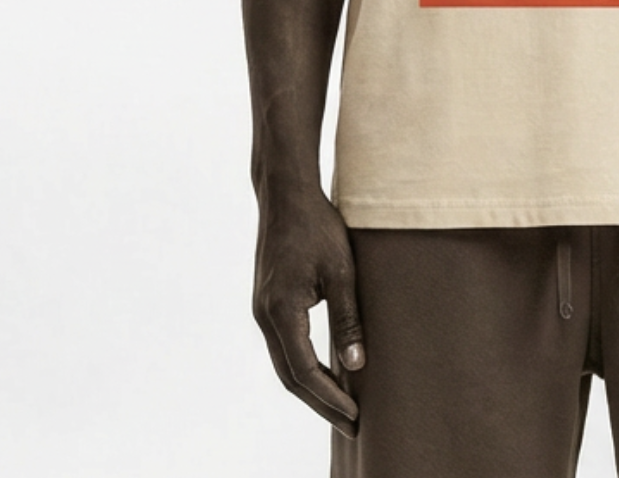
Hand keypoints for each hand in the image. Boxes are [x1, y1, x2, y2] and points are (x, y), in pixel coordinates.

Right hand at [252, 188, 364, 436]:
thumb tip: (356, 365)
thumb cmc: (317, 226)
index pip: (304, 372)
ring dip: (311, 387)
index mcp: (280, 311)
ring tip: (342, 405)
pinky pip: (284, 346)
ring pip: (285, 364)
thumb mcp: (341, 271)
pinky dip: (303, 366)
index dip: (329, 399)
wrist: (286, 195)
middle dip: (320, 403)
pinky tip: (327, 371)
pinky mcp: (267, 302)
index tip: (355, 417)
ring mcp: (262, 310)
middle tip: (352, 424)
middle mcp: (264, 316)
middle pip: (290, 376)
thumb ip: (347, 318)